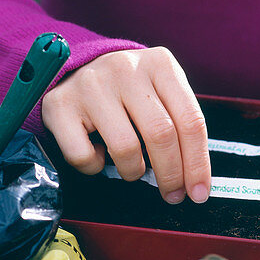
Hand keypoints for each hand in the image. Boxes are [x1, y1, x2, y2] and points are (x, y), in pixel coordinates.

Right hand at [41, 47, 210, 203]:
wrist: (77, 67)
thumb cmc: (129, 90)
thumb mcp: (161, 93)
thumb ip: (180, 125)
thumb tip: (194, 180)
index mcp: (160, 65)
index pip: (190, 121)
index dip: (198, 164)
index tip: (199, 192)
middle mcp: (125, 68)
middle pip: (161, 135)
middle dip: (171, 175)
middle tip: (173, 195)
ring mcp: (90, 84)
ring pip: (125, 147)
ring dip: (133, 171)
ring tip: (133, 169)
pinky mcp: (59, 103)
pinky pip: (83, 155)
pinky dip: (95, 167)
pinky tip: (100, 154)